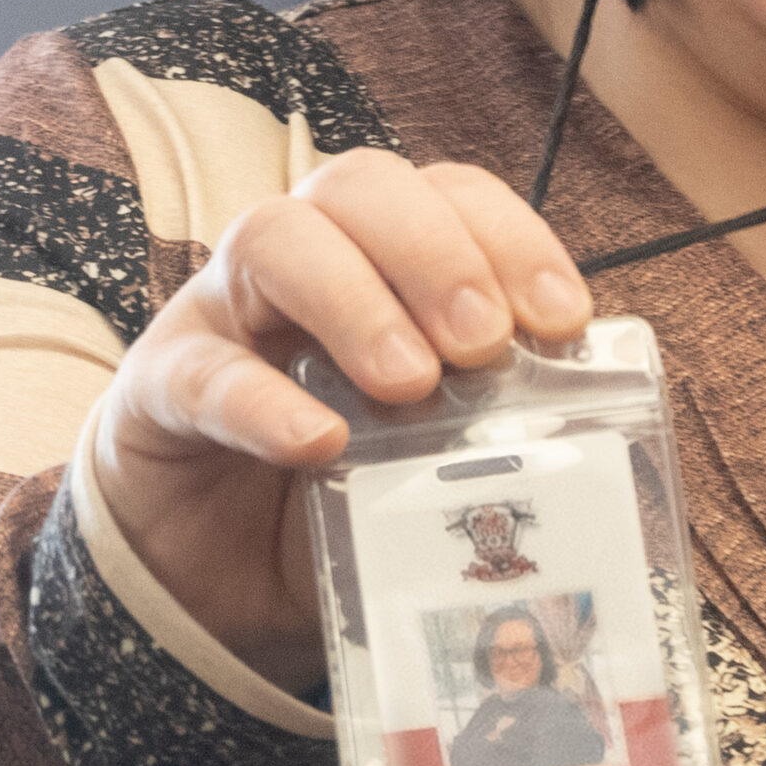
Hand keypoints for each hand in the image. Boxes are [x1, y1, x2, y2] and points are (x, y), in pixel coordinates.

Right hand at [90, 150, 592, 691]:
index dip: (512, 238)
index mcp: (387, 259)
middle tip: (485, 346)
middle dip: (437, 253)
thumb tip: (607, 428)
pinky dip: (260, 401)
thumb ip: (503, 425)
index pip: (452, 194)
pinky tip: (317, 444)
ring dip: (356, 300)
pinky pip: (199, 369)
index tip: (563, 318)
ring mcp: (223, 312)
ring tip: (411, 387)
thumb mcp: (439, 453)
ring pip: (275, 238)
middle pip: (363, 186)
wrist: (218, 580)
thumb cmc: (348, 490)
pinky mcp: (157, 387)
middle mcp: (305, 259)